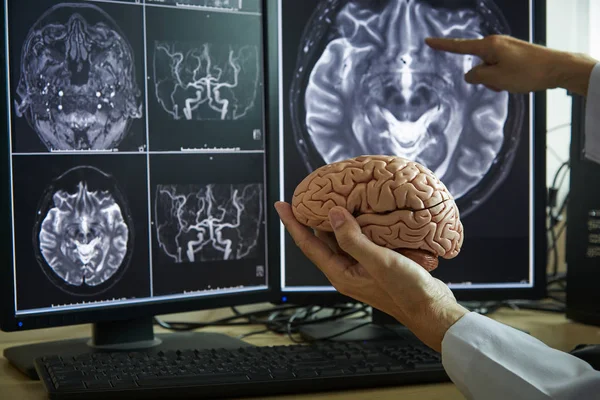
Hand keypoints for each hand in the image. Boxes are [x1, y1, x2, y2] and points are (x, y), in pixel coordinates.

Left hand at [275, 202, 467, 351]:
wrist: (431, 309)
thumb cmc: (405, 291)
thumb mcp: (377, 261)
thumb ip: (352, 239)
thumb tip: (331, 215)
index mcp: (340, 273)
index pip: (308, 244)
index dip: (293, 224)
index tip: (281, 205)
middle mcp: (346, 271)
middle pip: (321, 241)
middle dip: (312, 219)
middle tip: (308, 196)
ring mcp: (361, 269)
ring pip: (341, 240)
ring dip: (336, 220)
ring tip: (333, 198)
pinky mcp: (376, 265)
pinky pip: (359, 241)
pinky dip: (357, 226)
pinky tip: (363, 213)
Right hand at [425, 35, 596, 95]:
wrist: (558, 68)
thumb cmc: (528, 72)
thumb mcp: (496, 79)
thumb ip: (476, 77)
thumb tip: (470, 75)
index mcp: (489, 45)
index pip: (459, 47)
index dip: (442, 45)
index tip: (428, 41)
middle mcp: (496, 43)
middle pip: (477, 63)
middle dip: (483, 78)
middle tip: (500, 84)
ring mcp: (506, 48)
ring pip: (489, 68)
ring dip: (494, 80)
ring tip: (511, 82)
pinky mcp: (514, 55)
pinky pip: (499, 68)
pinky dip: (503, 77)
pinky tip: (517, 81)